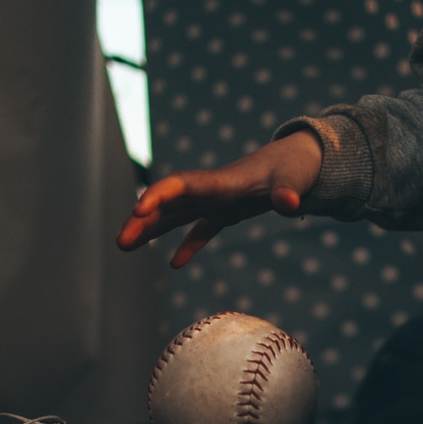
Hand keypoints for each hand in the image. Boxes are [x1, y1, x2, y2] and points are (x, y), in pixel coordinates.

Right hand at [117, 132, 323, 268]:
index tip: (137, 211)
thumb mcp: (293, 178)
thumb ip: (287, 191)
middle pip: (168, 203)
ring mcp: (216, 201)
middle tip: (121, 243)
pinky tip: (174, 264)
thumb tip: (290, 205)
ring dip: (151, 230)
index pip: (180, 185)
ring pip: (175, 216)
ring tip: (125, 247)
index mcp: (221, 182)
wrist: (301, 158)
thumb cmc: (296, 166)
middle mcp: (211, 190)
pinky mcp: (226, 212)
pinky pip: (200, 229)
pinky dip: (187, 245)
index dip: (158, 196)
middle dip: (142, 220)